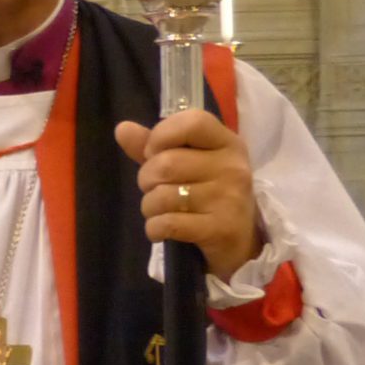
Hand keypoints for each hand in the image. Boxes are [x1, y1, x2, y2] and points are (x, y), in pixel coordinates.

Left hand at [115, 109, 258, 273]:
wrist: (241, 242)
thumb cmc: (210, 195)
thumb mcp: (190, 164)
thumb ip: (156, 146)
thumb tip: (122, 128)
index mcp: (227, 143)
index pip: (192, 122)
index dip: (161, 135)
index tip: (153, 152)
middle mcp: (232, 167)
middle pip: (167, 163)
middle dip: (146, 178)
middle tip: (153, 188)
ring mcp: (228, 199)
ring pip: (163, 196)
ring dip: (149, 206)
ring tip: (159, 210)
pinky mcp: (220, 229)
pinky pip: (168, 223)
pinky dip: (154, 228)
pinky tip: (160, 229)